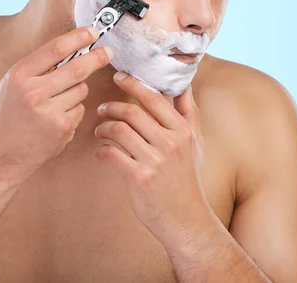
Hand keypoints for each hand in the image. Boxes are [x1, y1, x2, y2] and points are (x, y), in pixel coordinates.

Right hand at [0, 26, 112, 183]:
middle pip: (76, 68)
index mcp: (19, 76)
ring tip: (57, 101)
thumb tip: (71, 48)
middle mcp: (33, 92)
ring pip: (81, 89)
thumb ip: (37, 67)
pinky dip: (73, 110)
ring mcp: (49, 112)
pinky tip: (56, 119)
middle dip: (96, 57)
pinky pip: (80, 109)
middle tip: (108, 51)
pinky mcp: (61, 128)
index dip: (77, 38)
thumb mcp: (12, 84)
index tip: (92, 32)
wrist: (0, 154)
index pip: (55, 49)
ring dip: (77, 90)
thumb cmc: (8, 116)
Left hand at [93, 71, 210, 246]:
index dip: (132, 84)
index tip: (118, 77)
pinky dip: (101, 150)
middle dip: (110, 106)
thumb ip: (189, 112)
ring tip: (99, 130)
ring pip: (118, 130)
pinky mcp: (139, 178)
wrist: (186, 219)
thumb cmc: (188, 178)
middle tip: (101, 108)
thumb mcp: (197, 143)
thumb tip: (184, 83)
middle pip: (131, 111)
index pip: (153, 98)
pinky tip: (101, 152)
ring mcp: (154, 161)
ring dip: (102, 127)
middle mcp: (170, 143)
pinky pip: (111, 153)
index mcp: (183, 131)